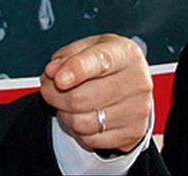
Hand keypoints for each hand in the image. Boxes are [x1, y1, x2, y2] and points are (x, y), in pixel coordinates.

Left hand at [40, 34, 151, 151]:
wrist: (131, 82)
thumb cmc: (105, 64)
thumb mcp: (85, 48)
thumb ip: (65, 56)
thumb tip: (52, 71)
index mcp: (124, 54)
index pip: (100, 61)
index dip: (76, 71)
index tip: (58, 79)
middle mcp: (136, 82)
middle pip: (80, 99)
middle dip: (53, 95)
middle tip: (50, 88)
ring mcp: (137, 110)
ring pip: (81, 123)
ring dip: (64, 114)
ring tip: (68, 103)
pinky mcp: (132, 133)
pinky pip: (89, 139)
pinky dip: (78, 131)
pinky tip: (83, 116)